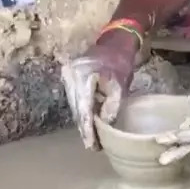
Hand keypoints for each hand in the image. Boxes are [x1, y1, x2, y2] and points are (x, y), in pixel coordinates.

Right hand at [61, 33, 137, 149]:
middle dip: (85, 129)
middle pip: (77, 110)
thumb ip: (112, 105)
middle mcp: (70, 78)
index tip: (92, 146)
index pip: (83, 110)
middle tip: (93, 147)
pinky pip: (76, 100)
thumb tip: (105, 124)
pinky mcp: (71, 79)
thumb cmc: (119, 61)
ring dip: (83, 122)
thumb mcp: (120, 84)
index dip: (88, 130)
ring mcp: (68, 78)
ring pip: (75, 107)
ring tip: (92, 140)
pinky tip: (89, 124)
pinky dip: (83, 113)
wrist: (114, 41)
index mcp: (82, 78)